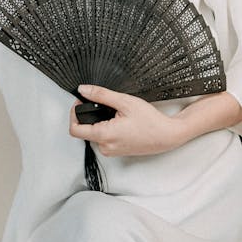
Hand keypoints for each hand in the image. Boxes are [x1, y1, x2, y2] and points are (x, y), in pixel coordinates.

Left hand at [69, 84, 185, 156]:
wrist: (168, 135)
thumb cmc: (151, 121)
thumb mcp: (124, 101)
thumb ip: (101, 95)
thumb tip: (84, 90)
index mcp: (104, 135)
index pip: (74, 129)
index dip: (74, 113)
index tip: (81, 103)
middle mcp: (105, 146)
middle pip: (84, 130)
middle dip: (89, 115)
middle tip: (101, 104)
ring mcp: (111, 151)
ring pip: (94, 134)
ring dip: (99, 122)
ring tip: (114, 113)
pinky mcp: (117, 151)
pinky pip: (104, 139)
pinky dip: (107, 129)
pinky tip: (119, 121)